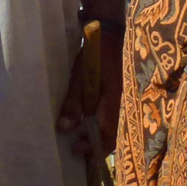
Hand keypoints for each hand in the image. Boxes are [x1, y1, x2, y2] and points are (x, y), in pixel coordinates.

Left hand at [57, 29, 122, 157]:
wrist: (110, 35)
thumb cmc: (94, 57)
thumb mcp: (79, 79)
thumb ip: (73, 104)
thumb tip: (64, 128)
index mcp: (113, 104)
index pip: (108, 136)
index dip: (93, 148)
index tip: (76, 150)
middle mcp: (121, 106)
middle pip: (113, 135)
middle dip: (95, 144)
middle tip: (76, 146)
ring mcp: (122, 100)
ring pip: (114, 126)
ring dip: (98, 134)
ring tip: (80, 134)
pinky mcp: (119, 93)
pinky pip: (113, 115)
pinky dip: (102, 122)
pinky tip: (89, 120)